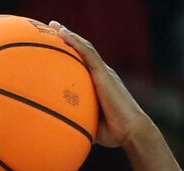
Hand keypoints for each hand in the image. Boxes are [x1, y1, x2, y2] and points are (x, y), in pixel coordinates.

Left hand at [47, 21, 148, 148]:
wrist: (131, 131)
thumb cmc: (115, 133)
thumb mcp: (92, 125)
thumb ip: (80, 122)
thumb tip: (64, 130)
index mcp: (101, 84)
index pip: (85, 64)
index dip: (73, 53)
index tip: (58, 46)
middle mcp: (103, 74)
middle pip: (83, 51)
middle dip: (68, 38)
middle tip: (53, 28)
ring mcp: (103, 72)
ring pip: (84, 47)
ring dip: (69, 35)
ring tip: (53, 25)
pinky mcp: (103, 73)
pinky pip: (87, 52)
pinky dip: (74, 41)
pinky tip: (62, 33)